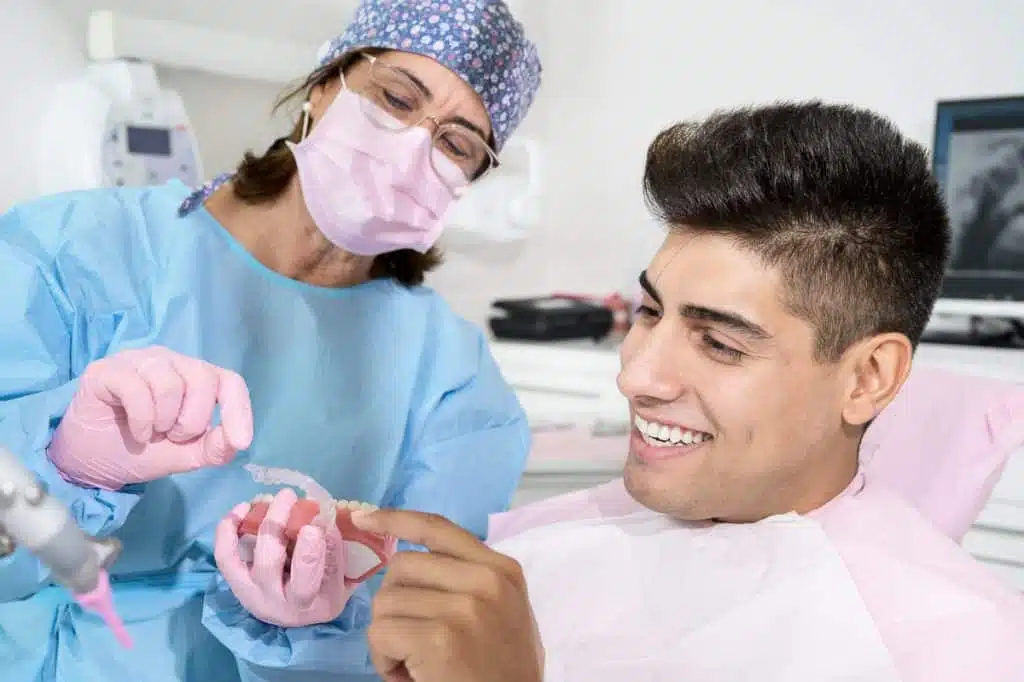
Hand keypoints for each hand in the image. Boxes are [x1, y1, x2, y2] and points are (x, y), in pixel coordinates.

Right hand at [47, 346, 252, 489]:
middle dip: (193, 421)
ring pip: (171, 383)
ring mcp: (138, 360)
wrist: (91, 460)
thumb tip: (237, 440)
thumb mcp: (186, 453)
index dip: (239, 410)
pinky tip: (137, 433)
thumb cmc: (142, 448)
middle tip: (172, 436)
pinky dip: (143, 420)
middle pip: (203, 379)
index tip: (239, 441)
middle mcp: (170, 361)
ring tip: (152, 433)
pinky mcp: (107, 370)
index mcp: (194, 376)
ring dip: (165, 420)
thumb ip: (215, 447)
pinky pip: (137, 388)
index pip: (229, 381)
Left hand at [214, 488, 351, 627]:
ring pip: (249, 556)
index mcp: (309, 604)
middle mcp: (276, 604)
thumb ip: (335, 551)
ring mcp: (252, 594)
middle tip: (290, 496)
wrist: (299, 612)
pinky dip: (229, 530)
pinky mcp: (236, 582)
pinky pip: (226, 556)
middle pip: (269, 563)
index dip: (309, 551)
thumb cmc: (327, 590)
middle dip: (277, 525)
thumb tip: (323, 518)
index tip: (316, 524)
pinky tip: (242, 508)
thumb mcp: (343, 578)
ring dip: (261, 521)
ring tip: (272, 498)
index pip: (306, 581)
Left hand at [355, 509, 543, 681]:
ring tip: (415, 663)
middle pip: (402, 566)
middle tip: (412, 639)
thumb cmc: (505, 671)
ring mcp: (464, 607)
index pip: (438, 527)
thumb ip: (470, 581)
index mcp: (502, 569)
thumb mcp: (503, 611)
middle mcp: (486, 580)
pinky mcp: (440, 637)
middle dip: (394, 602)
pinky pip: (381, 634)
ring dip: (389, 638)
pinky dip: (384, 660)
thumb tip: (408, 565)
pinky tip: (408, 675)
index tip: (364, 518)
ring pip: (386, 601)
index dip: (396, 519)